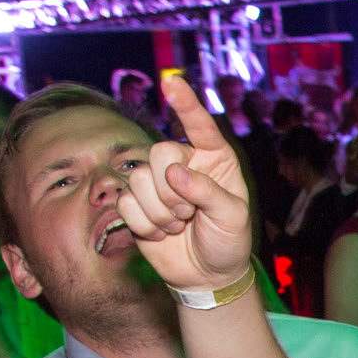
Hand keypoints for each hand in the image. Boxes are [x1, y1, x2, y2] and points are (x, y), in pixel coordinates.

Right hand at [116, 73, 254, 296]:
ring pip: (139, 179)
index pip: (199, 124)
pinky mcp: (136, 205)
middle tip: (188, 213)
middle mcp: (183, 164)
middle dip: (172, 188)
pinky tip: (161, 234)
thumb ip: (208, 191)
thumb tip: (174, 173)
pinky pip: (125, 203)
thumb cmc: (228, 241)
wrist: (208, 275)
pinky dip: (144, 224)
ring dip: (159, 211)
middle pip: (159, 152)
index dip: (185, 103)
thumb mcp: (232, 217)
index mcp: (214, 158)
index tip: (172, 82)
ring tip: (178, 225)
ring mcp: (157, 184)